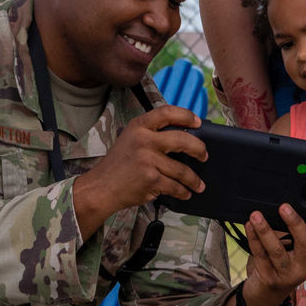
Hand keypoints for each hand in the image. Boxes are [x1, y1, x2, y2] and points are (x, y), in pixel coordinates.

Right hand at [76, 105, 205, 212]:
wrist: (101, 187)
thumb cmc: (119, 165)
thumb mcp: (130, 139)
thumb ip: (152, 134)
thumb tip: (184, 137)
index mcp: (139, 126)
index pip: (167, 112)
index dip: (186, 115)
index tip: (197, 122)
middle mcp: (143, 139)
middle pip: (183, 139)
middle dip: (199, 149)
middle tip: (204, 155)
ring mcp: (147, 159)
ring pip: (182, 169)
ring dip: (193, 179)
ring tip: (198, 184)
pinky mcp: (150, 179)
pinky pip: (175, 185)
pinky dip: (183, 191)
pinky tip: (185, 193)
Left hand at [239, 204, 305, 305]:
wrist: (262, 297)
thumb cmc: (277, 266)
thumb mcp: (291, 252)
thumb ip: (293, 234)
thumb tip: (286, 206)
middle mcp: (304, 266)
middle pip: (305, 244)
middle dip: (295, 224)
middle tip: (284, 207)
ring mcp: (287, 274)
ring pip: (277, 251)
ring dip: (265, 231)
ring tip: (256, 215)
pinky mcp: (269, 278)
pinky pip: (260, 255)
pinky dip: (253, 238)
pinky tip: (249, 225)